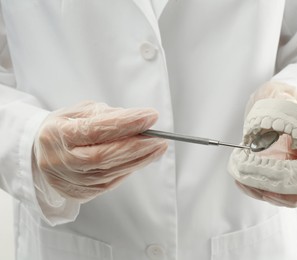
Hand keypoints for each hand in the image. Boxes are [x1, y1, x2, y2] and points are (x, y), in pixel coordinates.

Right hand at [33, 101, 167, 201]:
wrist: (40, 153)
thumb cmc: (65, 127)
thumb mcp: (80, 112)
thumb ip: (107, 115)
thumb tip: (138, 121)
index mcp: (57, 134)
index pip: (96, 130)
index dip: (126, 123)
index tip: (150, 116)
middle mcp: (61, 160)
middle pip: (104, 156)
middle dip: (138, 146)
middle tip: (160, 138)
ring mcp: (69, 180)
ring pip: (110, 173)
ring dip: (139, 160)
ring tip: (158, 148)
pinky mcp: (80, 192)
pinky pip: (110, 182)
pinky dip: (129, 170)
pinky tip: (141, 159)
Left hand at [231, 81, 296, 206]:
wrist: (267, 107)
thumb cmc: (281, 101)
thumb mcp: (286, 95)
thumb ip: (286, 100)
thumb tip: (282, 107)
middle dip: (289, 196)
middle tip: (267, 190)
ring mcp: (288, 173)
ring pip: (286, 196)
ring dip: (268, 195)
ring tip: (249, 184)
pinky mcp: (271, 176)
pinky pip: (266, 190)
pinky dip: (254, 190)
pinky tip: (242, 182)